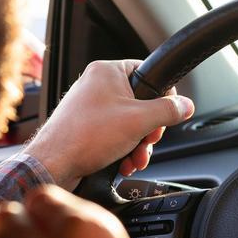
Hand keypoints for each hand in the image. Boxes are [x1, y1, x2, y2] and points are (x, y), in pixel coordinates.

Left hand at [25, 60, 194, 188]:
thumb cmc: (85, 137)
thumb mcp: (139, 121)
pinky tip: (122, 163)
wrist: (52, 166)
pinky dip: (123, 149)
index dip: (162, 97)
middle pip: (141, 103)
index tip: (166, 115)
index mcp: (107, 71)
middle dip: (148, 130)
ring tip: (134, 159)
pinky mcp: (85, 127)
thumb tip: (185, 105)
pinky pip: (114, 134)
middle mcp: (96, 85)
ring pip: (129, 122)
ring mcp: (89, 107)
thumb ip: (168, 111)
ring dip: (138, 144)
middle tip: (148, 141)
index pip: (148, 73)